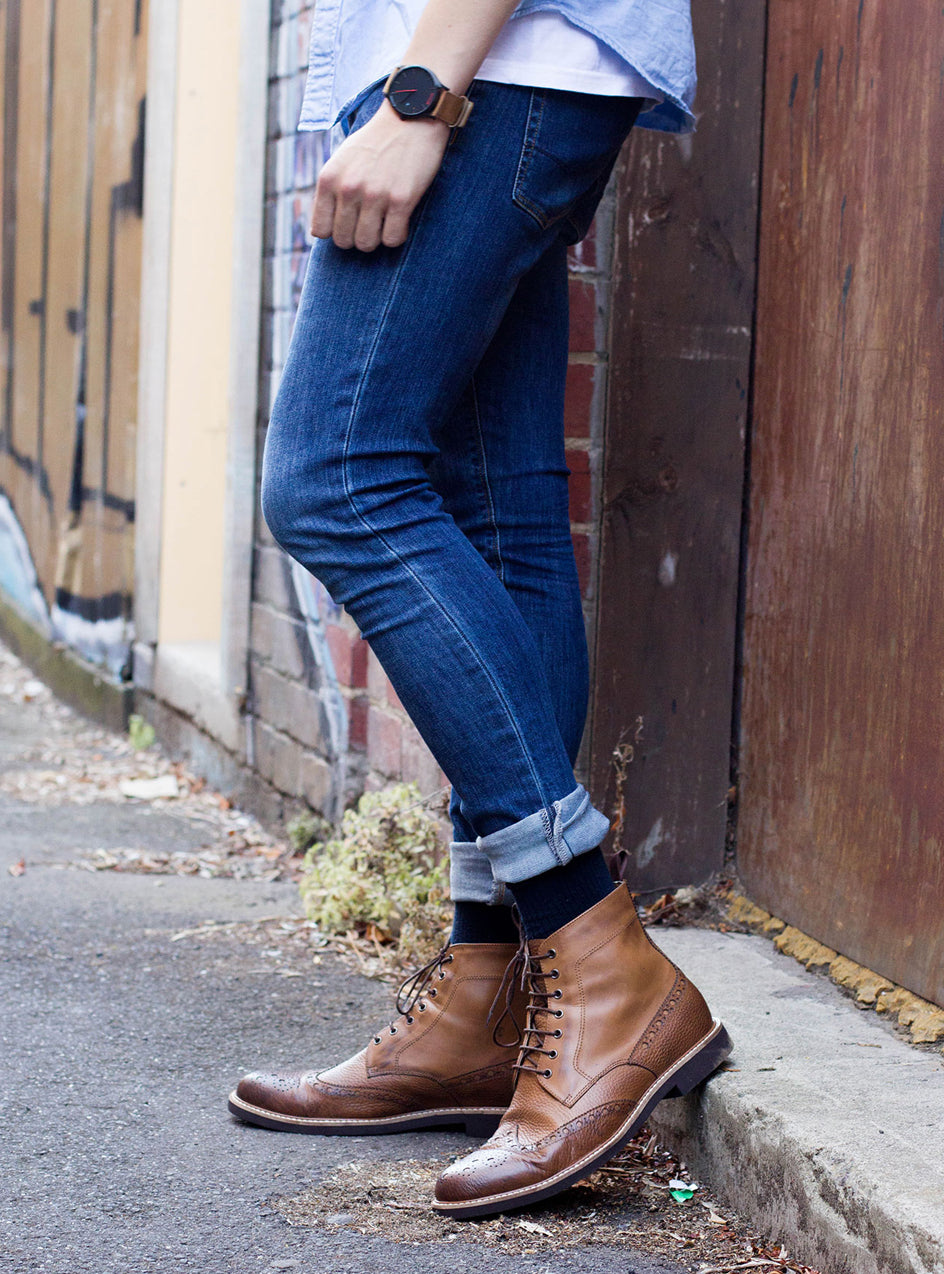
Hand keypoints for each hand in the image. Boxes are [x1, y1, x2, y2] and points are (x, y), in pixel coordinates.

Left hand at [310, 102, 450, 250]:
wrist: (410, 118)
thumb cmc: (375, 143)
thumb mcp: (342, 161)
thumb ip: (331, 191)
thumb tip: (324, 231)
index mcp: (329, 178)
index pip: (320, 230)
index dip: (335, 230)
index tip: (349, 221)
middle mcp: (348, 188)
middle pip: (344, 241)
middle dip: (356, 236)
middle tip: (370, 222)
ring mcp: (375, 195)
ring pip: (367, 243)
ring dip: (377, 238)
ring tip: (385, 221)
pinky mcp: (401, 200)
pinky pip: (393, 239)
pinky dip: (397, 235)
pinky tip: (400, 220)